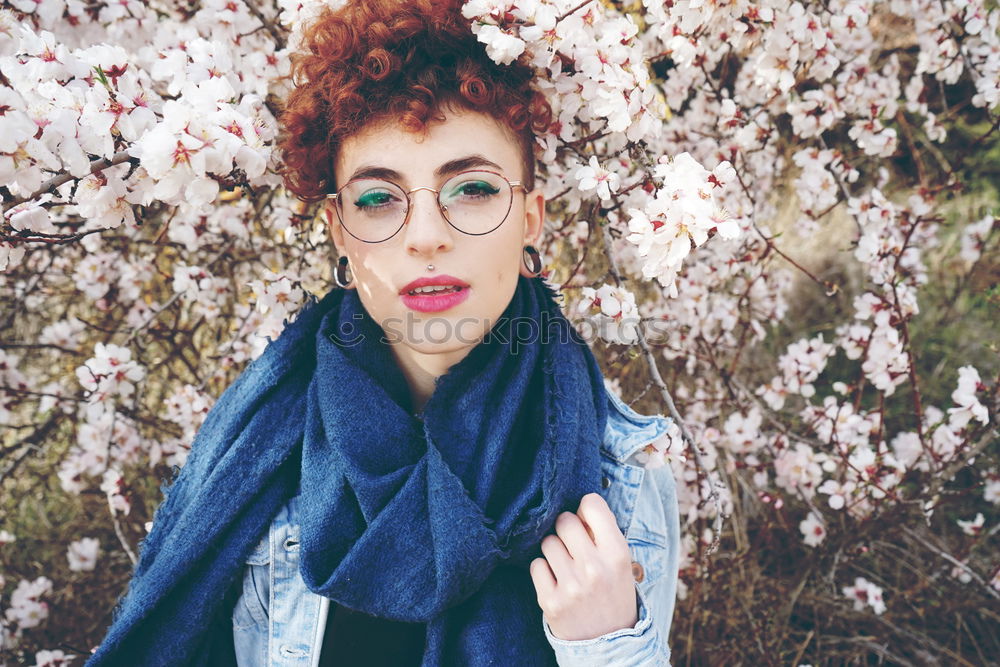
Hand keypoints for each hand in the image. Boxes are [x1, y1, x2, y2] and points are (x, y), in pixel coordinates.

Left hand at [529, 492, 638, 640]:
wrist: (609, 642)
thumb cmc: (612, 593)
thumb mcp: (620, 563)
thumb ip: (602, 534)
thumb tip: (576, 507)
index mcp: (617, 554)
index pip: (592, 505)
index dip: (585, 509)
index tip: (585, 520)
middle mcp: (595, 568)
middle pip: (564, 520)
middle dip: (566, 529)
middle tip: (573, 545)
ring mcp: (571, 586)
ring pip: (548, 542)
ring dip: (554, 551)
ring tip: (567, 566)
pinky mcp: (551, 601)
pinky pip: (536, 565)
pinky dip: (544, 571)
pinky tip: (557, 581)